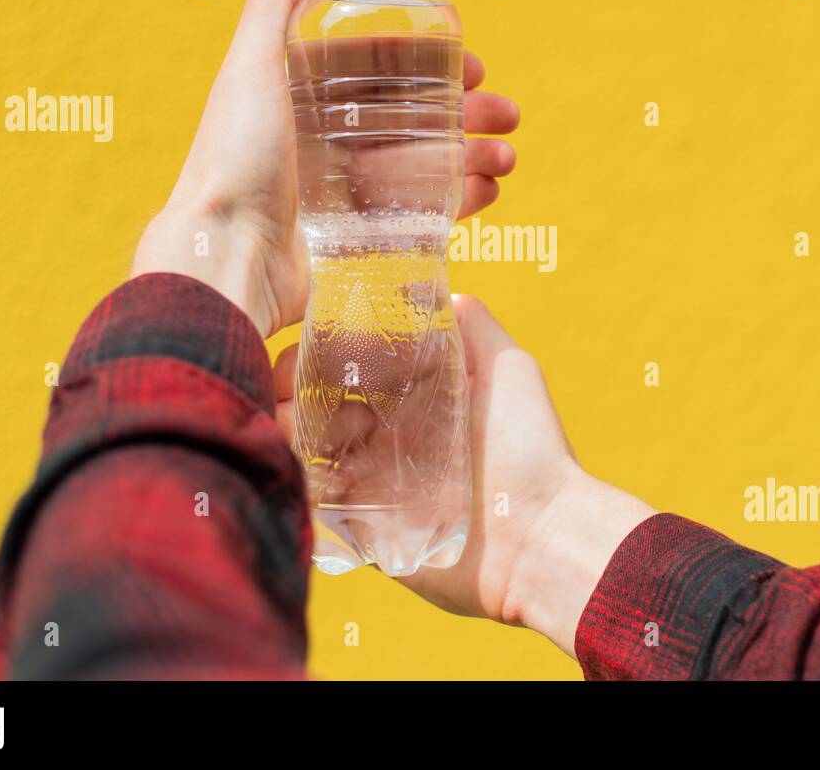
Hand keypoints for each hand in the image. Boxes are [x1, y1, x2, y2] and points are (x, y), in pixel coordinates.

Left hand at [131, 0, 519, 336]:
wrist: (225, 257)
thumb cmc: (232, 160)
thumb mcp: (252, 71)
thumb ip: (273, 6)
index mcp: (306, 100)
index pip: (382, 71)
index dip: (430, 63)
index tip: (473, 64)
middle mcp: (329, 142)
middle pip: (415, 117)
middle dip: (468, 112)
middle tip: (507, 113)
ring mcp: (348, 192)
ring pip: (427, 163)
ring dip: (474, 154)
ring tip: (508, 156)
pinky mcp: (362, 237)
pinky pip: (423, 212)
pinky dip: (461, 198)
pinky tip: (489, 187)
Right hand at [273, 295, 655, 657]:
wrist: (538, 536)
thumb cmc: (529, 446)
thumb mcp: (508, 366)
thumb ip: (470, 322)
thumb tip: (421, 283)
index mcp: (413, 396)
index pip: (351, 362)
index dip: (321, 348)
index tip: (305, 343)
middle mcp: (387, 435)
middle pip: (316, 401)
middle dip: (289, 387)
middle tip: (282, 386)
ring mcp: (371, 481)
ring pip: (304, 445)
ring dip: (283, 427)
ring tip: (282, 420)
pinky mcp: (362, 525)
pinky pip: (312, 497)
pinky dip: (294, 475)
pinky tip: (294, 458)